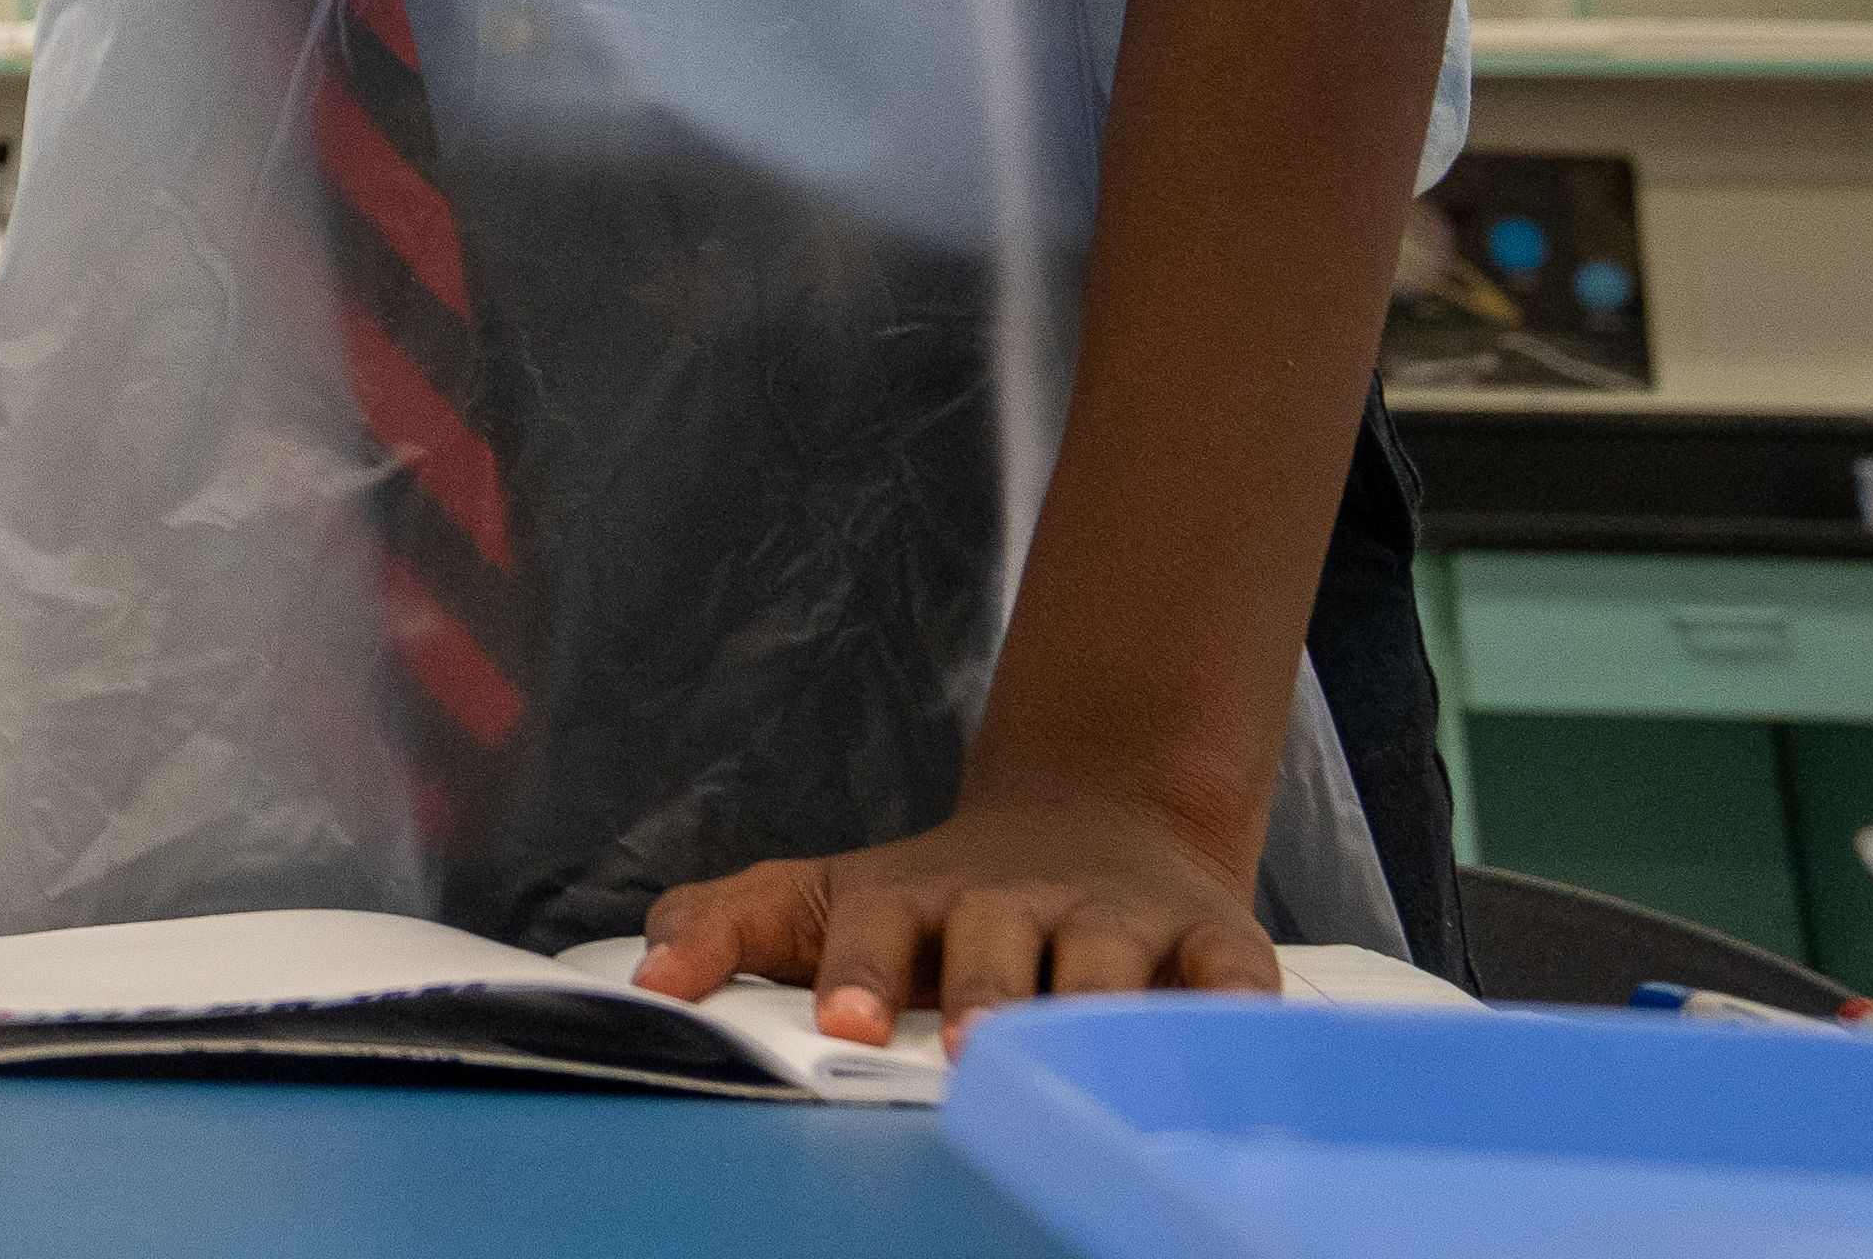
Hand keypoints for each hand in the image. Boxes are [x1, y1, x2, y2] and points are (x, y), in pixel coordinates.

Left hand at [628, 769, 1278, 1047]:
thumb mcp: (825, 896)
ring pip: (1105, 963)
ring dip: (1090, 1006)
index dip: (857, 968)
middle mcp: (1015, 904)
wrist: (1098, 819)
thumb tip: (644, 978)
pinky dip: (1228, 1010)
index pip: (872, 923)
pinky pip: (1228, 980)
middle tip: (964, 1051)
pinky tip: (1219, 1038)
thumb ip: (727, 923)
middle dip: (980, 995)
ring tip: (1076, 1055)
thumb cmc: (942, 898)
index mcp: (913, 898)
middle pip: (995, 943)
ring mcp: (1116, 922)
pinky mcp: (1209, 945)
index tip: (840, 1019)